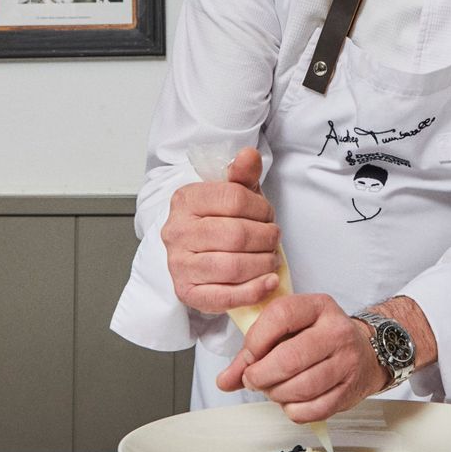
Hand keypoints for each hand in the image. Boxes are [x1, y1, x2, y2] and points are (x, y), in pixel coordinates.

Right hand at [162, 147, 280, 314]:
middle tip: (274, 239)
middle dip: (266, 238)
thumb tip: (249, 155)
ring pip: (232, 267)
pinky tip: (269, 282)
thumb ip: (242, 174)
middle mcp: (177, 232)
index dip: (261, 208)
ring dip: (263, 264)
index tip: (267, 215)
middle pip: (236, 235)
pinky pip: (224, 297)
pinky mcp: (187, 293)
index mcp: (185, 200)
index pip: (233, 199)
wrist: (195, 251)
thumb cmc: (219, 220)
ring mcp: (179, 265)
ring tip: (271, 259)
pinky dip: (253, 291)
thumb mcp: (232, 193)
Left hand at [215, 293, 383, 422]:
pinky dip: (293, 410)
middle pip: (289, 359)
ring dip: (276, 394)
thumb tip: (225, 380)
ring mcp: (347, 362)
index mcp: (318, 306)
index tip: (248, 357)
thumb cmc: (319, 339)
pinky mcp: (350, 391)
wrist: (366, 353)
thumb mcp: (289, 330)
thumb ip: (253, 352)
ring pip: (300, 388)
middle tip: (253, 380)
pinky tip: (292, 400)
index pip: (280, 316)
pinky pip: (312, 410)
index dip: (256, 341)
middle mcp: (337, 331)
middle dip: (260, 376)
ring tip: (274, 388)